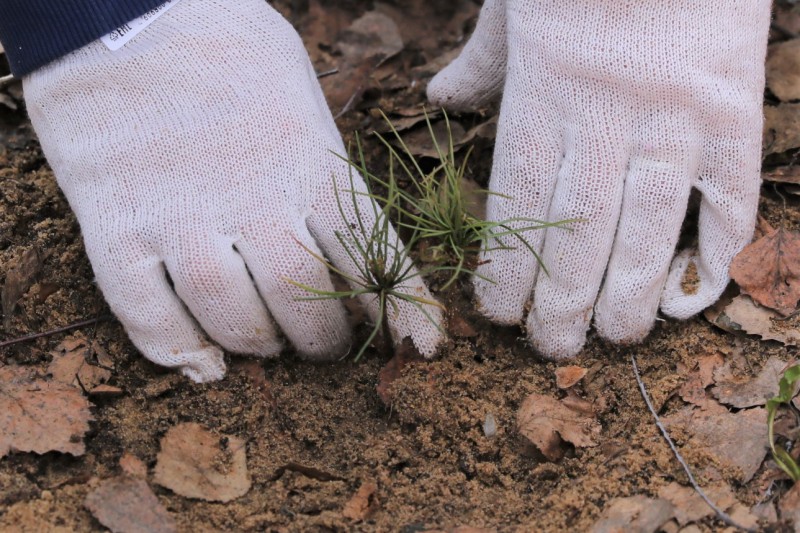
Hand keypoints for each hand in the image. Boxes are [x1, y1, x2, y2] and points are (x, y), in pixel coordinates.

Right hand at [23, 0, 441, 381]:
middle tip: (324, 344)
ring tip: (269, 346)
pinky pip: (148, 316)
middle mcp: (253, 199)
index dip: (402, 310)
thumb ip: (324, 170)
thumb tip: (342, 241)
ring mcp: (181, 215)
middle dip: (325, 341)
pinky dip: (176, 350)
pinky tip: (199, 361)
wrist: (120, 6)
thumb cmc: (224, 47)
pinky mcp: (115, 224)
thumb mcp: (301, 94)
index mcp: (310, 162)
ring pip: (235, 321)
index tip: (420, 345)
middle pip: (305, 305)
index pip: (373, 257)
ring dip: (260, 347)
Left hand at [428, 0, 769, 357]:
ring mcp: (678, 113)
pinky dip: (720, 243)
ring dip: (633, 294)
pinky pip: (730, 190)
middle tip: (552, 349)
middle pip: (580, 231)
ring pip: (651, 226)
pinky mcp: (738, 106)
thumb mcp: (516, 1)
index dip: (508, 270)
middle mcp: (607, 112)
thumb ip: (481, 61)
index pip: (518, 204)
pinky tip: (698, 287)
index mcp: (544, 90)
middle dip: (562, 301)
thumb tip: (437, 97)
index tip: (498, 315)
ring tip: (618, 339)